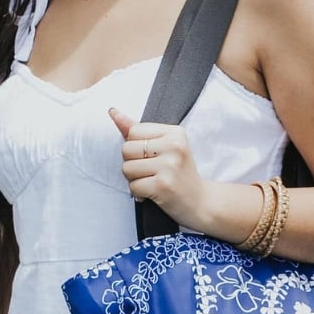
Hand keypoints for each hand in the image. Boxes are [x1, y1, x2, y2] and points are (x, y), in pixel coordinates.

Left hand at [109, 107, 212, 230]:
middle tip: (151, 172)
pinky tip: (153, 194)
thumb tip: (113, 112)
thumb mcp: (164, 147)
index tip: (152, 158)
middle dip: (132, 164)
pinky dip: (138, 194)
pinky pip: (133, 186)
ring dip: (134, 180)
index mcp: (174, 132)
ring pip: (127, 168)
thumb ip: (138, 130)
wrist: (201, 202)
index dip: (135, 147)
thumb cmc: (179, 174)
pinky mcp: (163, 185)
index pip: (134, 131)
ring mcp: (169, 166)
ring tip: (152, 182)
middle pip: (127, 149)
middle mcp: (174, 146)